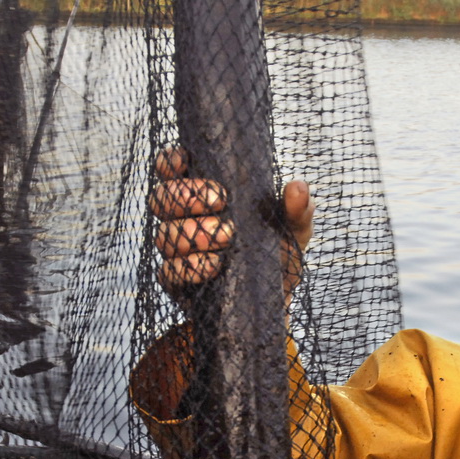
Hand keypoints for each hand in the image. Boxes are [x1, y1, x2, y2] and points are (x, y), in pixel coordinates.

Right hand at [149, 149, 314, 300]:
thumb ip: (298, 208)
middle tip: (220, 201)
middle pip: (160, 199)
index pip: (171, 170)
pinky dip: (188, 267)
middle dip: (185, 197)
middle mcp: (185, 219)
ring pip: (163, 235)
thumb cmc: (280, 252)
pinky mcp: (178, 281)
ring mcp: (178, 251)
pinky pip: (168, 273)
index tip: (184, 161)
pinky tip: (213, 265)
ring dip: (190, 232)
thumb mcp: (295, 228)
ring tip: (226, 236)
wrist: (278, 297)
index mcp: (204, 195)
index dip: (169, 162)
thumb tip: (296, 187)